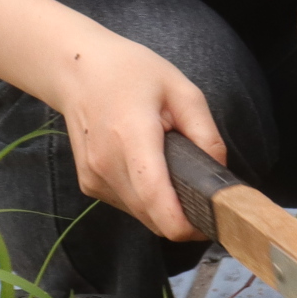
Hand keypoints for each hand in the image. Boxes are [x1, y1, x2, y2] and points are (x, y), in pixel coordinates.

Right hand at [56, 34, 228, 240]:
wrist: (78, 71)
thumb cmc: (132, 73)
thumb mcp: (182, 91)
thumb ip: (206, 134)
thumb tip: (218, 174)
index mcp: (131, 136)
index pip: (154, 197)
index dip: (182, 224)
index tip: (208, 226)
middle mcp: (107, 163)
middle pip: (151, 215)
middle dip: (182, 218)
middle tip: (206, 200)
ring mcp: (94, 176)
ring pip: (140, 215)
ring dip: (164, 209)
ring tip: (177, 176)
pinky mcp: (89, 183)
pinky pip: (127, 205)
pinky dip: (146, 200)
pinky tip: (151, 172)